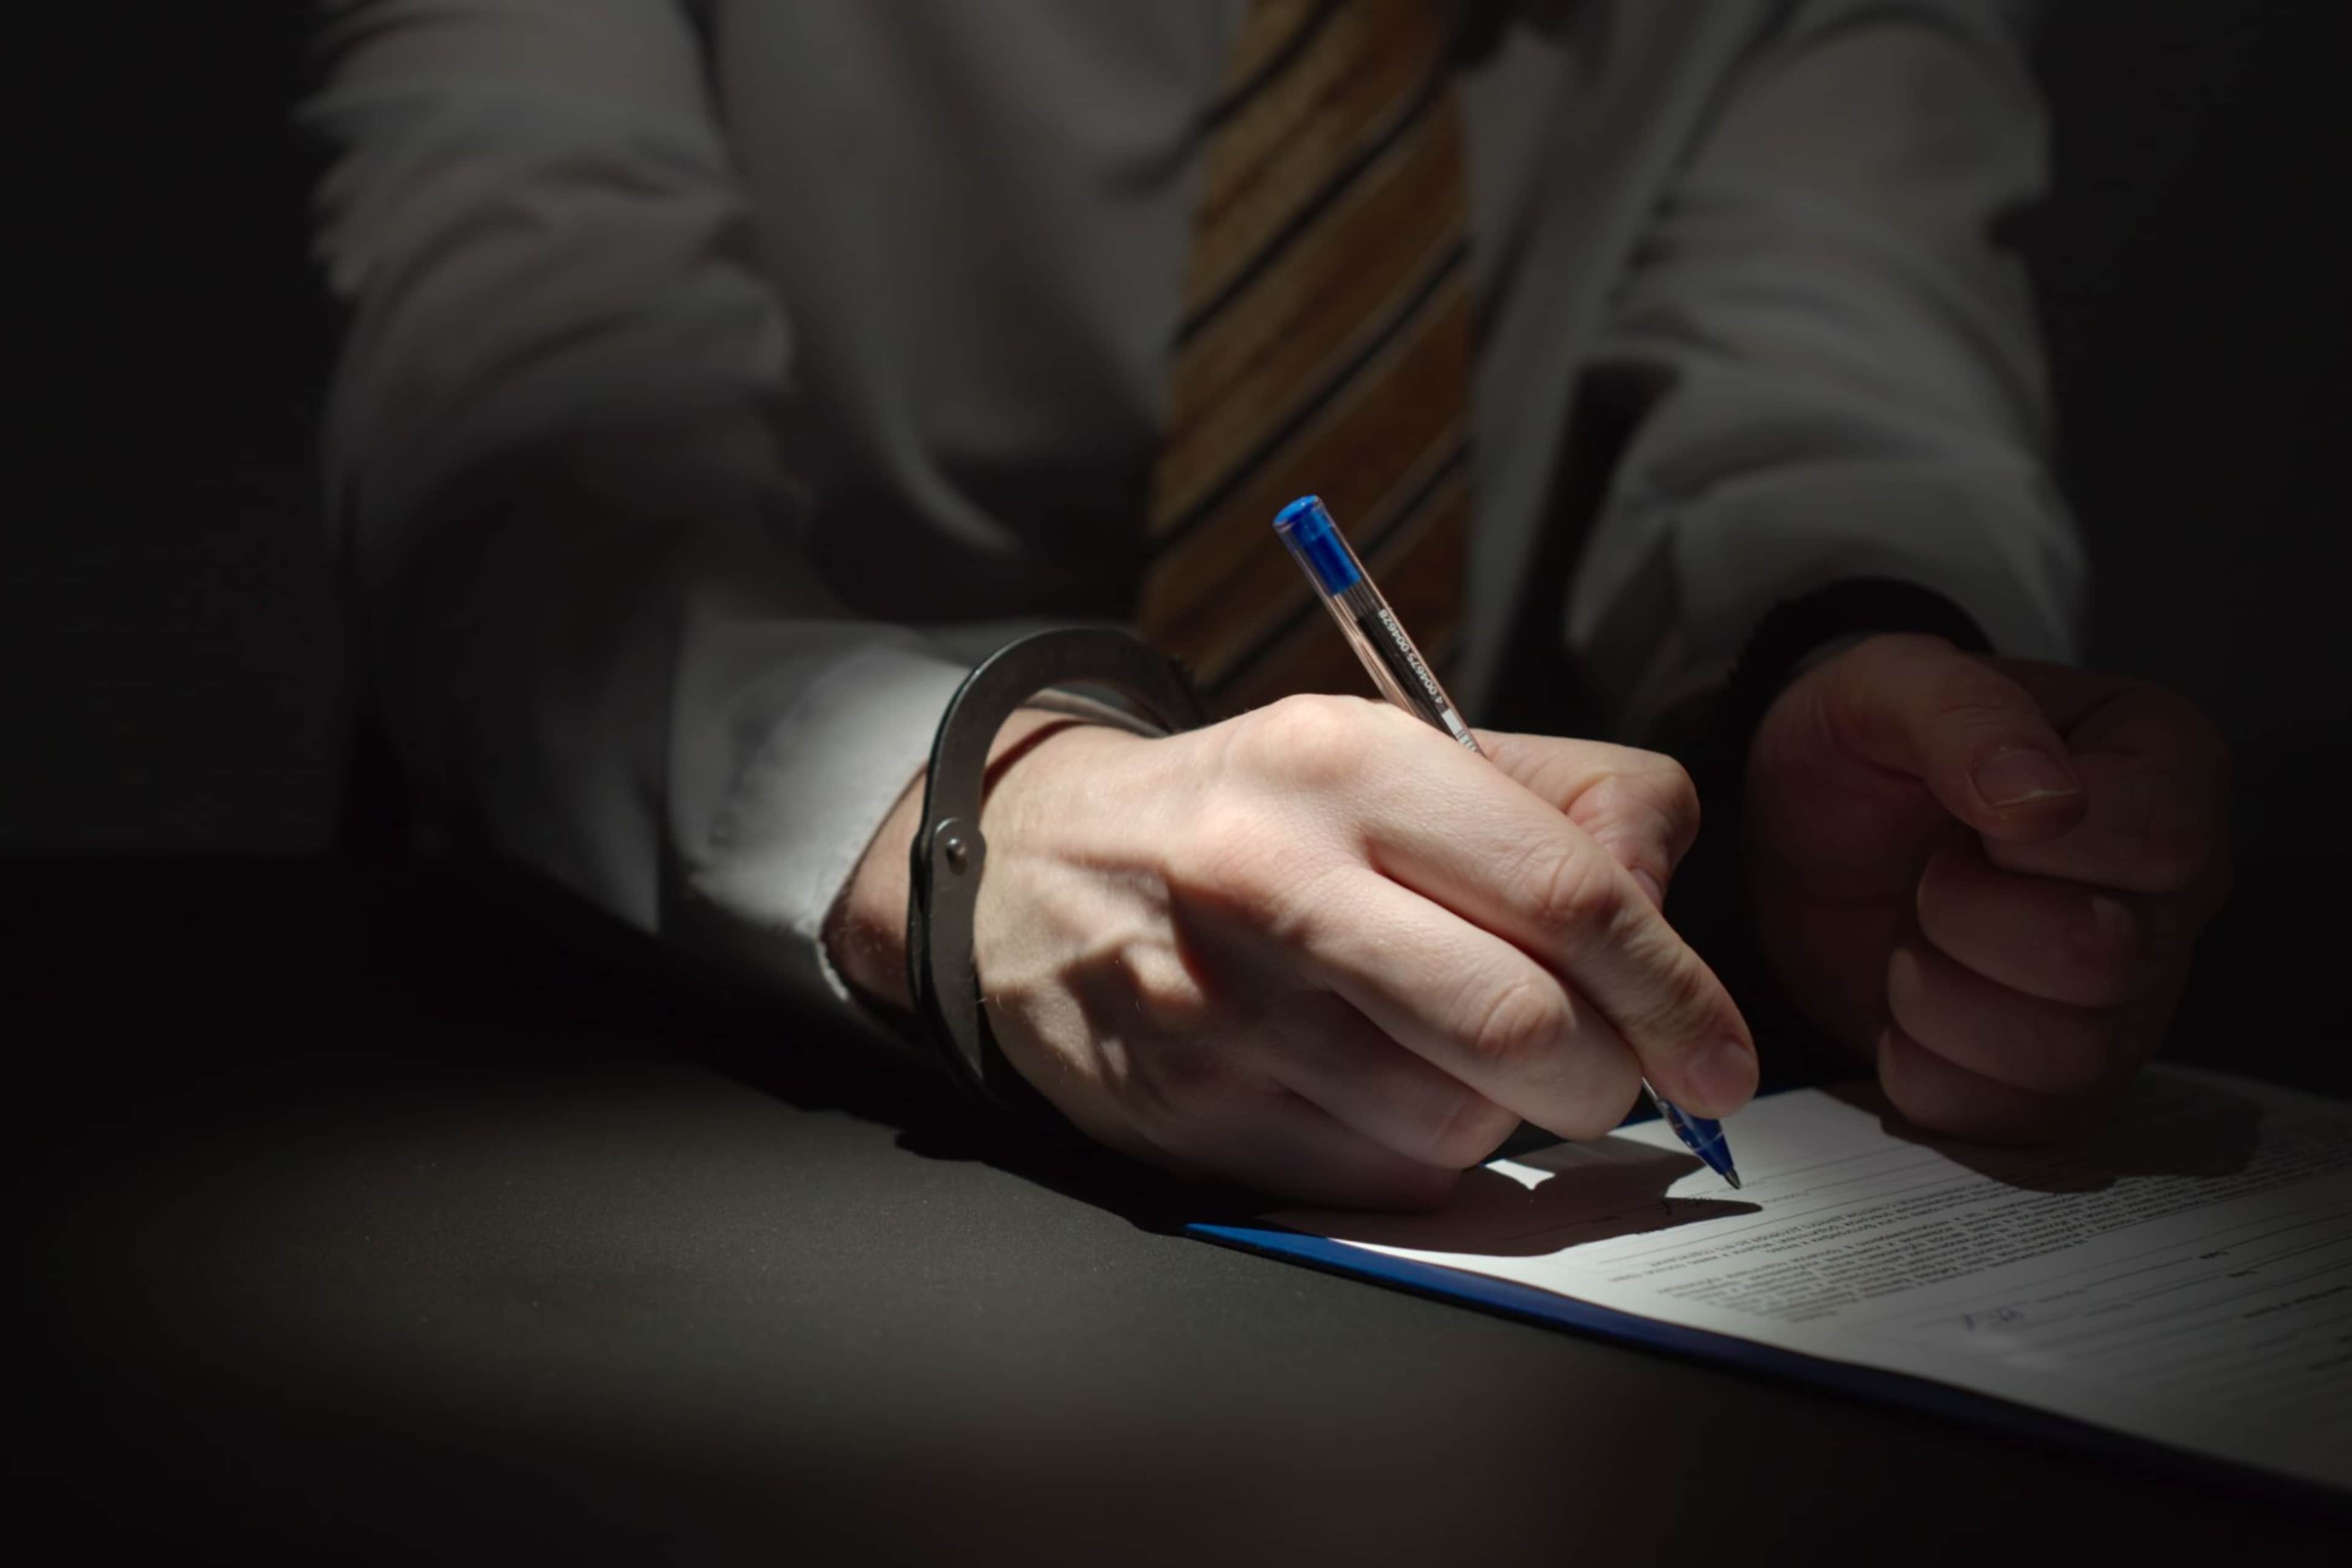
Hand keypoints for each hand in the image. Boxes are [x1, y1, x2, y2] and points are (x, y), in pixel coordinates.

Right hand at [828, 695, 1756, 1207]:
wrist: (1033, 875)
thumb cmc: (1253, 814)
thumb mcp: (1396, 750)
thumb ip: (1564, 800)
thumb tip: (1669, 907)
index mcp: (1343, 762)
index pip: (1567, 891)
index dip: (1675, 989)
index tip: (1722, 1052)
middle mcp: (1274, 881)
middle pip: (1523, 1027)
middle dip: (1612, 1078)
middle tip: (1618, 1077)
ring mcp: (1221, 1011)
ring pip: (1456, 1124)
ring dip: (1501, 1115)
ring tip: (1451, 1053)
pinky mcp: (1191, 1117)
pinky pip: (1376, 1184)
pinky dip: (1412, 1157)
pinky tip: (1370, 1090)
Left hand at [1744, 634, 2230, 1139]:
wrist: (1797, 841)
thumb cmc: (1859, 757)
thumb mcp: (1882, 688)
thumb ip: (1963, 714)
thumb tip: (2040, 797)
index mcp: (2162, 771)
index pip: (2159, 841)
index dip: (2027, 843)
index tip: (1964, 815)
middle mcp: (2169, 896)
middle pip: (2105, 960)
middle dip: (1964, 920)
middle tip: (1926, 878)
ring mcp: (2128, 1003)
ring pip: (2065, 1055)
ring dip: (1938, 1000)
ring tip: (1914, 939)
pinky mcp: (2063, 1086)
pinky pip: (2016, 1126)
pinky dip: (1927, 1073)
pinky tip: (1908, 1010)